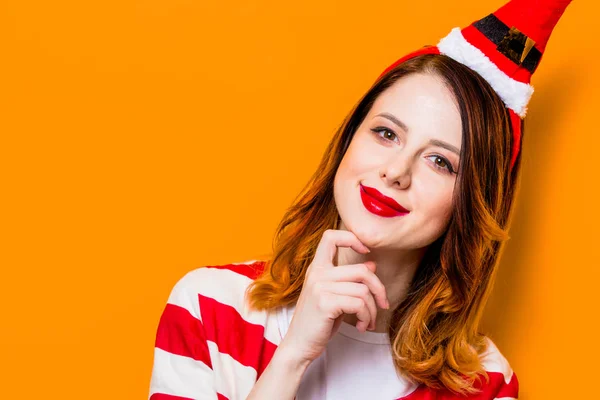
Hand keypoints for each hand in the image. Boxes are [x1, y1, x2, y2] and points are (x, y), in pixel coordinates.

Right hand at [278, 229, 389, 365]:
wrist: (298, 345)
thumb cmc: (317, 322)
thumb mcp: (333, 297)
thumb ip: (349, 280)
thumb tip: (372, 264)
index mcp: (317, 268)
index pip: (331, 237)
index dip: (352, 238)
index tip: (365, 251)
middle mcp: (317, 273)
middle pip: (362, 270)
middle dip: (379, 289)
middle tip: (382, 304)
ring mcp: (320, 287)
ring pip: (364, 291)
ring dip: (372, 310)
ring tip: (367, 321)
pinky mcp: (325, 303)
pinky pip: (359, 304)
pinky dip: (366, 317)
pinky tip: (361, 326)